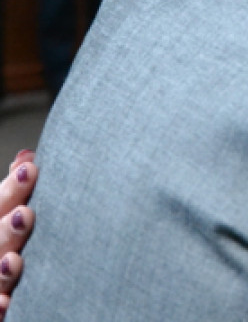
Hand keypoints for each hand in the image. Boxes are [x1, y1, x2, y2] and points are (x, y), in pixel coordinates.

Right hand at [0, 150, 36, 309]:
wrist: (3, 272)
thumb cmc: (6, 239)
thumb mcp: (6, 211)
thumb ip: (14, 190)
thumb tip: (27, 158)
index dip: (11, 190)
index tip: (30, 169)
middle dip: (6, 229)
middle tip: (25, 214)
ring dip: (1, 271)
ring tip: (14, 261)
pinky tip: (5, 304)